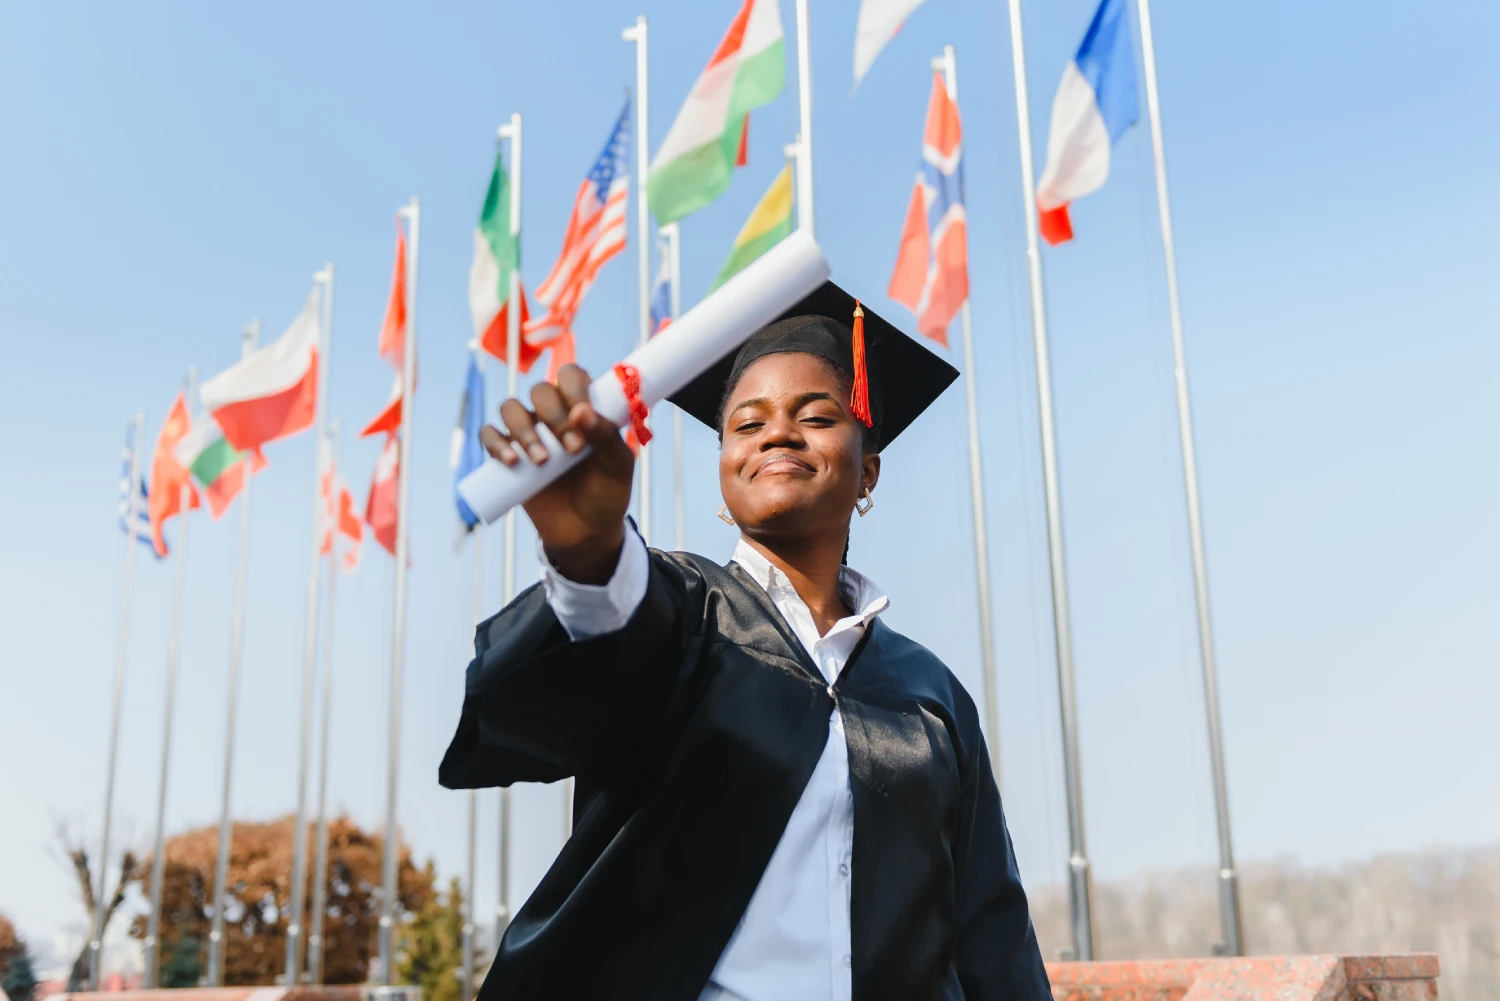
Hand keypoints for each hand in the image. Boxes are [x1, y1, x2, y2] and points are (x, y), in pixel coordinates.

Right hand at [479, 364, 634, 583]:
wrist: (585, 533)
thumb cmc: (606, 493)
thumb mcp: (618, 467)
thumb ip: (606, 437)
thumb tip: (581, 412)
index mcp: (582, 407)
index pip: (571, 376)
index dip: (574, 388)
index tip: (582, 415)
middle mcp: (553, 414)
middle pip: (540, 390)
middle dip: (554, 417)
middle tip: (572, 450)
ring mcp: (528, 433)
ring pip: (511, 408)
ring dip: (524, 430)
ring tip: (542, 461)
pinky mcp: (507, 455)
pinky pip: (489, 436)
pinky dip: (495, 444)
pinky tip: (512, 461)